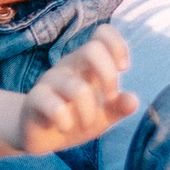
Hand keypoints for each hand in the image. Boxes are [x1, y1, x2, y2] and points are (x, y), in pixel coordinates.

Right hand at [17, 25, 137, 153]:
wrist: (41, 135)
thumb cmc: (75, 117)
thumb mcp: (103, 115)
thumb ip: (118, 107)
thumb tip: (134, 100)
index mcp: (87, 63)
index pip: (102, 34)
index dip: (117, 45)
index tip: (123, 69)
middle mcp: (69, 66)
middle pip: (92, 49)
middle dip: (108, 76)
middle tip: (109, 99)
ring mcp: (51, 80)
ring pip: (78, 89)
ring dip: (89, 113)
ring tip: (86, 124)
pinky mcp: (35, 99)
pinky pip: (55, 107)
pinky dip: (66, 122)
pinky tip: (64, 127)